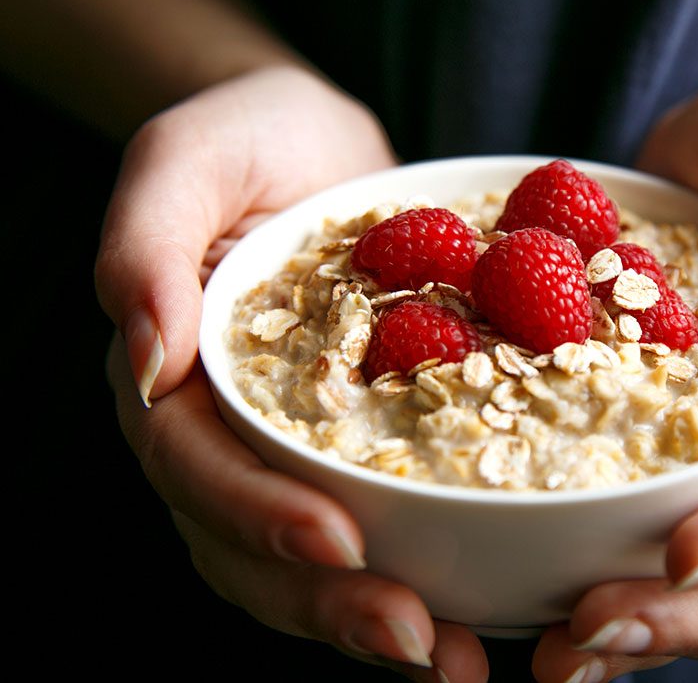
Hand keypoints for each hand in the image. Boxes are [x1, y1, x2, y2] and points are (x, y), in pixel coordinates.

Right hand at [97, 66, 487, 680]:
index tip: (337, 542)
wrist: (320, 144)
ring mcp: (295, 445)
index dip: (258, 515)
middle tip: (416, 640)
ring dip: (377, 617)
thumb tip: (146, 365)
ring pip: (314, 560)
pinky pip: (383, 517)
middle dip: (329, 601)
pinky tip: (482, 604)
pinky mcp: (364, 438)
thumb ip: (146, 246)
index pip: (198, 469)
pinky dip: (424, 568)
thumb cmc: (246, 137)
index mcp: (176, 379)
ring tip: (455, 658)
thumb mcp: (186, 159)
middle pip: (253, 545)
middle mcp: (229, 432)